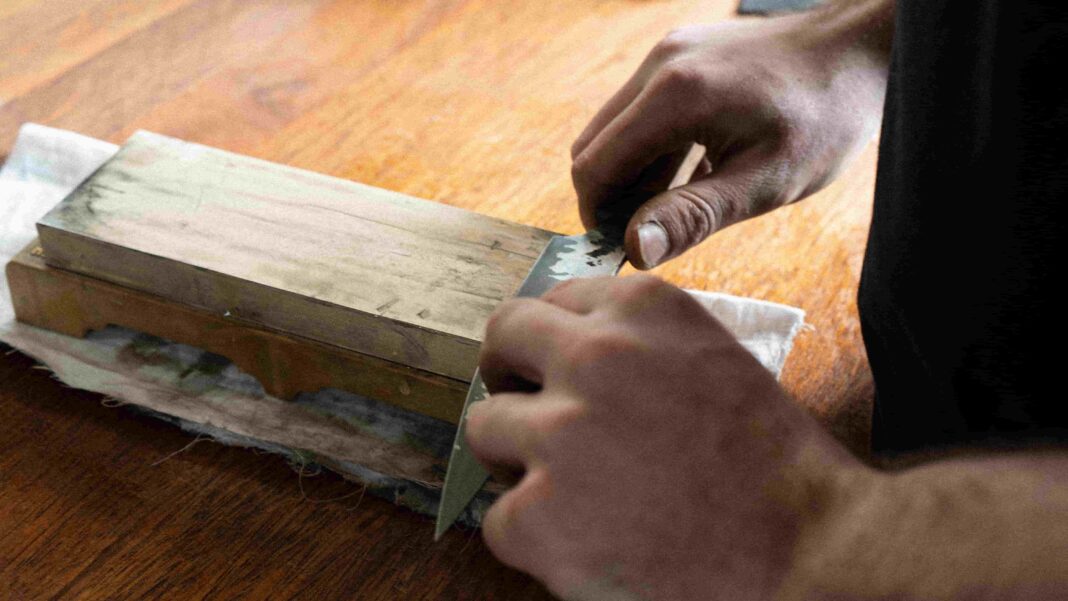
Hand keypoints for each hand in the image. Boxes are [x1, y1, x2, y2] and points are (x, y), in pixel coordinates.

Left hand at [466, 275, 865, 599]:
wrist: (812, 552)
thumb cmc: (771, 464)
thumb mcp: (708, 359)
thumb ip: (635, 343)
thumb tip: (562, 353)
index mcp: (641, 308)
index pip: (548, 303)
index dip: (544, 344)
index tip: (547, 372)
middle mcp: (593, 355)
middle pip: (501, 339)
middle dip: (507, 376)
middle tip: (523, 413)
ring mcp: (560, 434)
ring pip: (483, 427)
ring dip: (514, 459)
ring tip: (569, 493)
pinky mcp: (539, 513)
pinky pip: (497, 517)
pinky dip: (532, 537)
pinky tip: (586, 544)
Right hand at [571, 11, 889, 267]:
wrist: (863, 50)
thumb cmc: (825, 118)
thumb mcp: (766, 180)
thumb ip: (695, 214)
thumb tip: (634, 248)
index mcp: (675, 95)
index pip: (595, 165)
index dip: (597, 216)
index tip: (619, 251)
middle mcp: (659, 64)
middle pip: (594, 145)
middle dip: (608, 197)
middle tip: (646, 237)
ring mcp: (668, 54)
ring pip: (615, 128)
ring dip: (629, 175)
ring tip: (668, 213)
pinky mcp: (680, 54)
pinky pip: (641, 109)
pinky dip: (648, 149)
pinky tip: (686, 178)